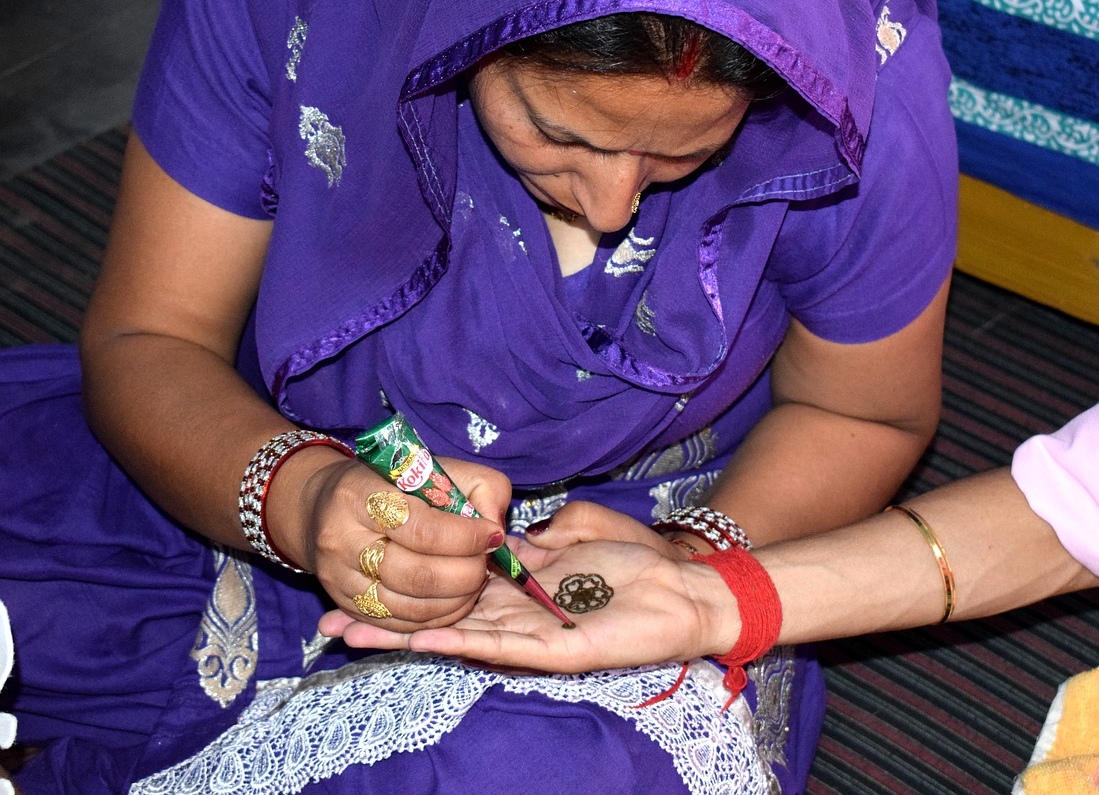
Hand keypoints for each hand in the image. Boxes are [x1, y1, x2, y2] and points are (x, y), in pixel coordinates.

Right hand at [285, 450, 511, 632]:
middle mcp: (341, 540)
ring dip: (455, 601)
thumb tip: (495, 529)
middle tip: (485, 564)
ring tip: (474, 581)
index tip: (491, 535)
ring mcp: (338, 578)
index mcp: (360, 495)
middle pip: (417, 576)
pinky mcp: (344, 604)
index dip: (465, 538)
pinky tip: (454, 601)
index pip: (422, 529)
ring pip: (409, 608)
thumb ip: (477, 487)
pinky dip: (434, 620)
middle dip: (465, 575)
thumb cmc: (392, 483)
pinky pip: (397, 625)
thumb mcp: (435, 467)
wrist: (326, 505)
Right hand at [321, 503, 740, 669]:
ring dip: (405, 639)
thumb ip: (535, 538)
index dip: (407, 589)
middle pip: (439, 622)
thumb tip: (501, 533)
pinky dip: (459, 644)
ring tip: (354, 636)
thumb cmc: (633, 561)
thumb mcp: (574, 534)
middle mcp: (516, 618)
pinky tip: (420, 641)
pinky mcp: (555, 651)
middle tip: (328, 625)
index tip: (361, 583)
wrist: (684, 587)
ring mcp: (532, 638)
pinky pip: (501, 647)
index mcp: (518, 591)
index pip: (451, 592)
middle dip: (386, 623)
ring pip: (457, 639)